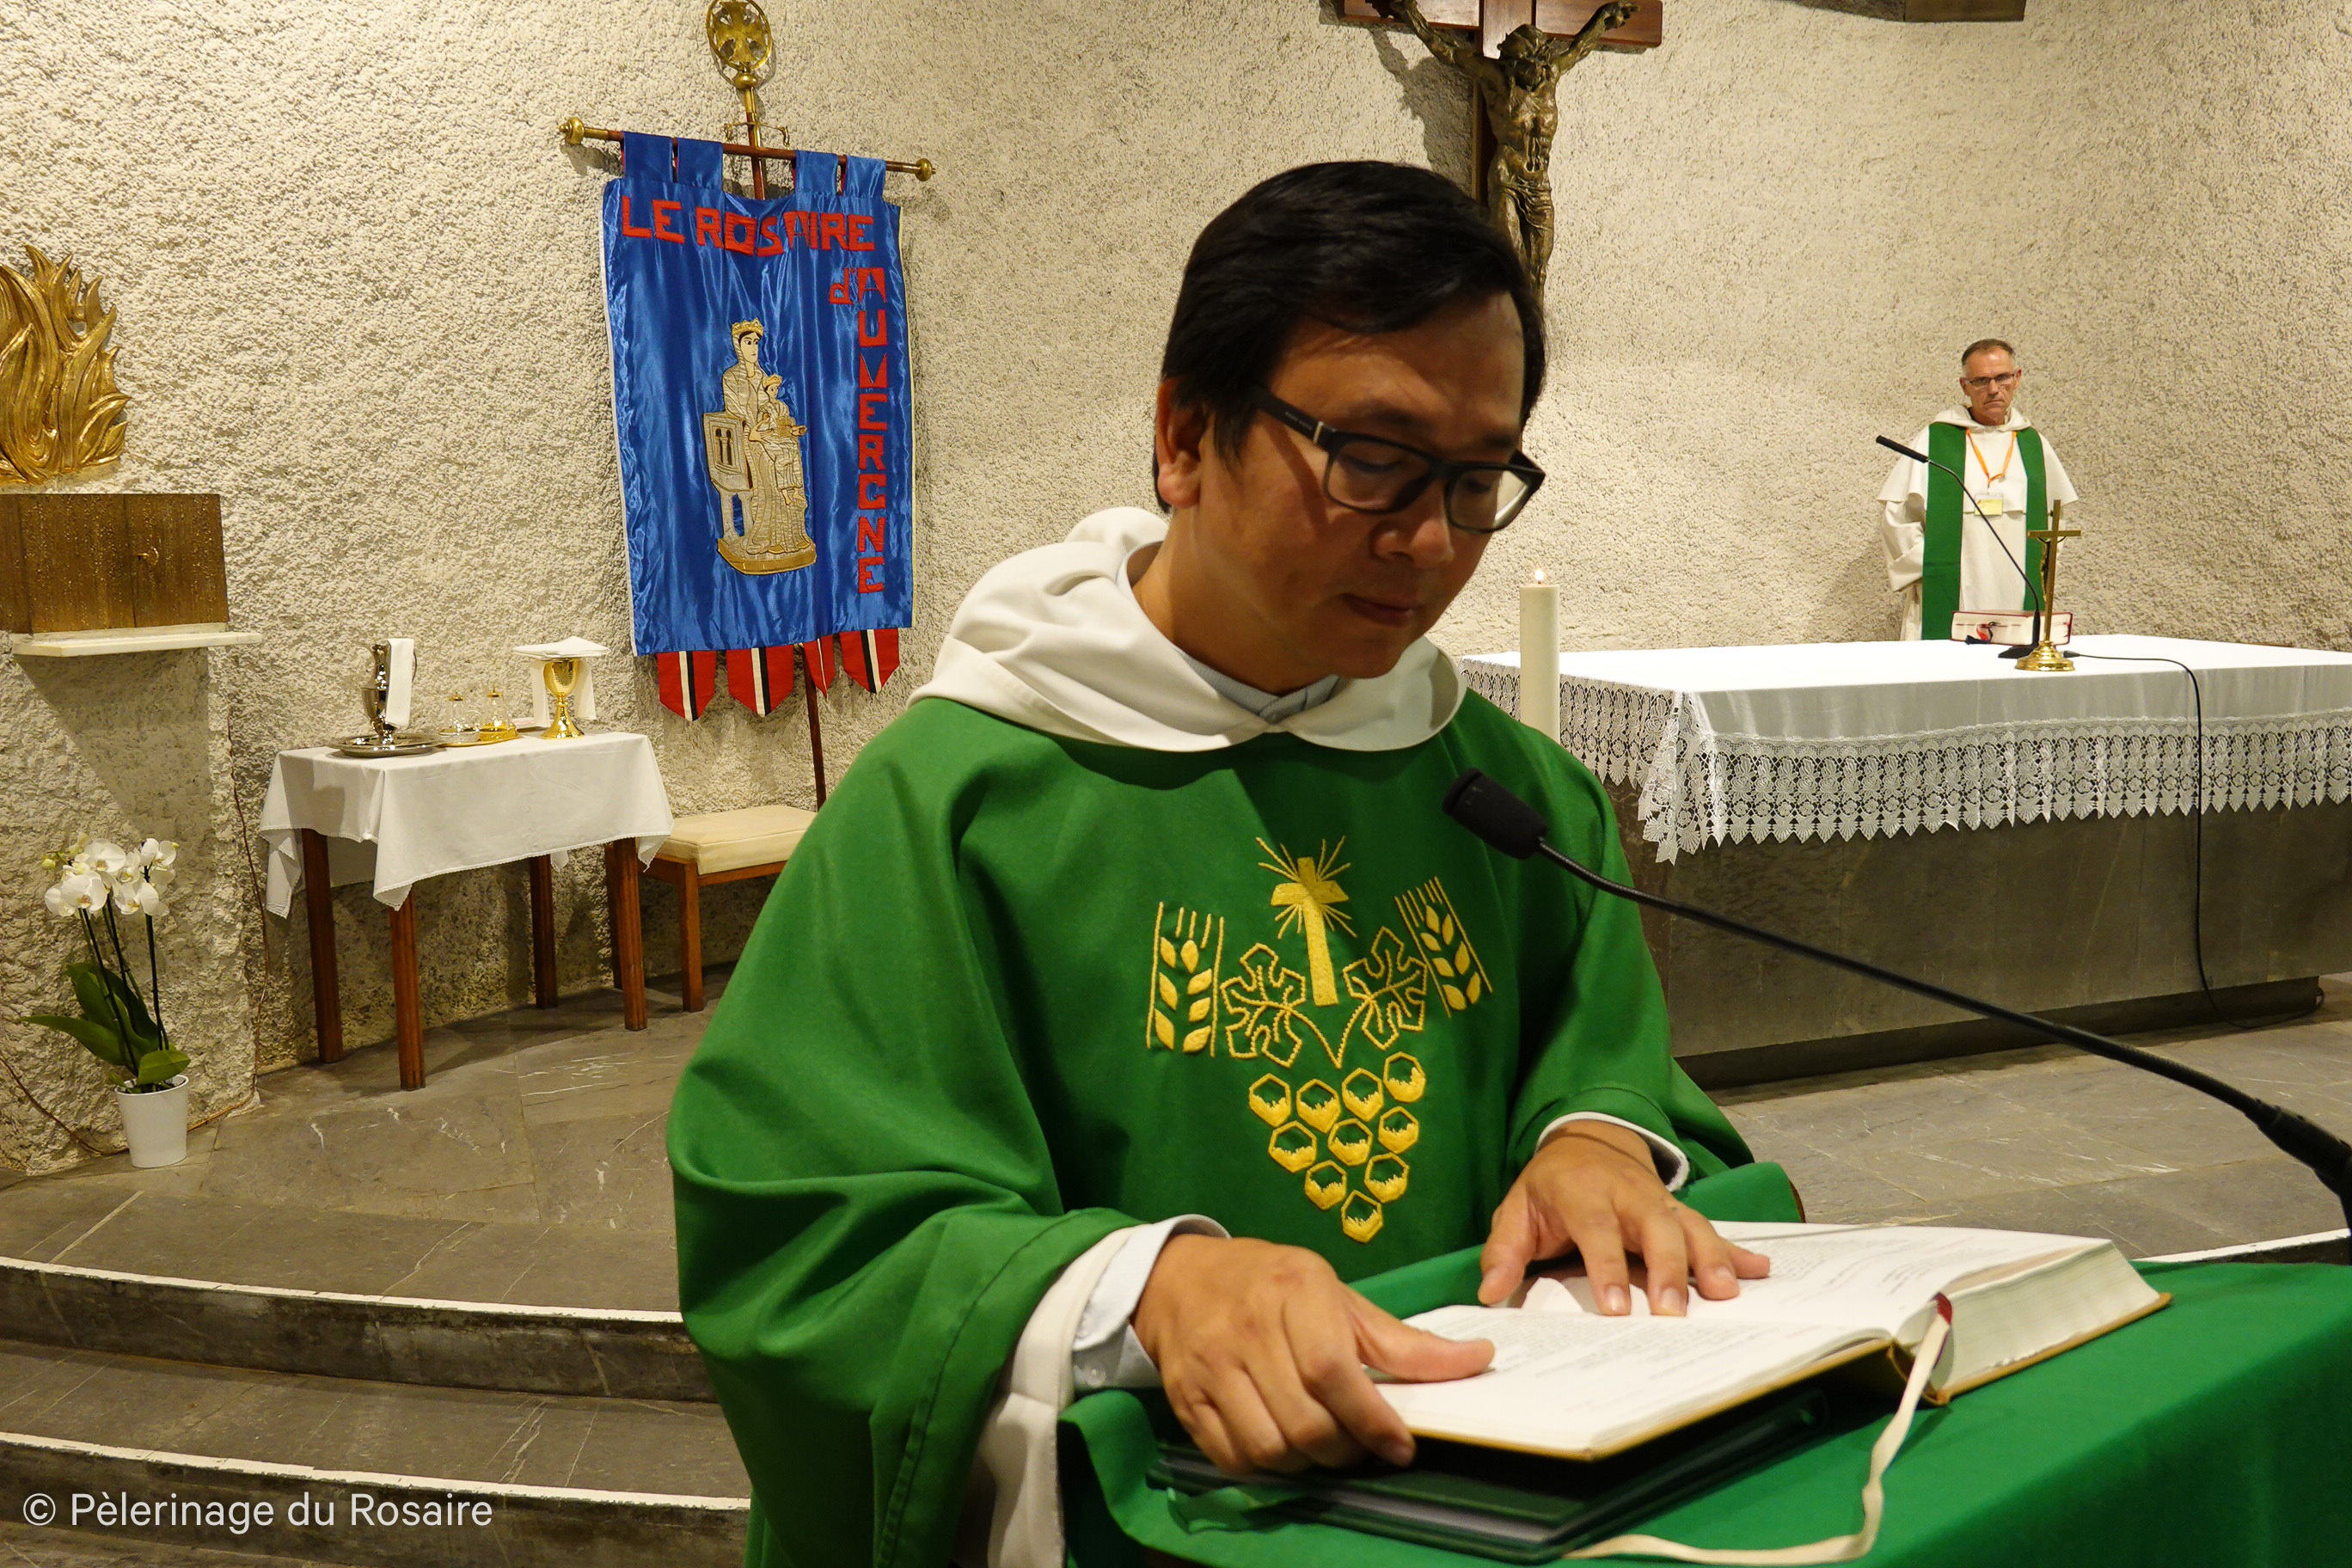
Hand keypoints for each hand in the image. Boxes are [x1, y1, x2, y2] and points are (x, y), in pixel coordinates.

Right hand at [1132, 1233, 1492, 1474]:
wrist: (1180, 1279)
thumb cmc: (1271, 1282)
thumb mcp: (1337, 1295)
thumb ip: (1402, 1339)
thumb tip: (1477, 1359)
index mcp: (1293, 1291)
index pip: (1333, 1371)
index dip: (1372, 1419)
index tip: (1401, 1445)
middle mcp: (1247, 1330)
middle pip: (1305, 1420)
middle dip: (1347, 1449)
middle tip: (1364, 1445)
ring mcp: (1211, 1368)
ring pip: (1271, 1447)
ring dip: (1309, 1463)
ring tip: (1325, 1446)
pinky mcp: (1186, 1400)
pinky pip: (1234, 1458)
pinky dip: (1268, 1467)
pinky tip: (1285, 1447)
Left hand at [1477, 1123, 1769, 1313]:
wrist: (1586, 1140)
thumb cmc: (1549, 1187)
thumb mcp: (1517, 1209)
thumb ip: (1504, 1251)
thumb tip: (1490, 1293)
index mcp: (1582, 1190)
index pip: (1597, 1228)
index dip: (1608, 1267)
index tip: (1616, 1309)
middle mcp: (1627, 1192)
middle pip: (1654, 1226)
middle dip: (1667, 1269)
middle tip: (1673, 1313)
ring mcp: (1658, 1199)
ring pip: (1689, 1226)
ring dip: (1710, 1259)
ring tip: (1726, 1294)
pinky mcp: (1678, 1209)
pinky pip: (1710, 1230)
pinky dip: (1735, 1252)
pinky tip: (1760, 1271)